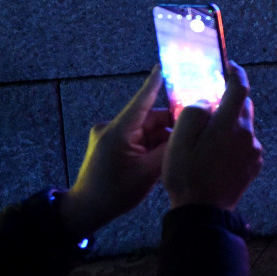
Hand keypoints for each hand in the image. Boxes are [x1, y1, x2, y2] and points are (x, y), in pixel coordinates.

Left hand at [61, 67, 172, 237]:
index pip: (141, 101)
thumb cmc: (114, 194)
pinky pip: (136, 139)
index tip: (164, 66)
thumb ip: (168, 150)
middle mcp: (111, 128)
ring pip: (145, 131)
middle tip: (190, 137)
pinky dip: (150, 147)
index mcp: (119, 131)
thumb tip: (185, 134)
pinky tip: (159, 160)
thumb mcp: (147, 173)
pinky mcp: (108, 144)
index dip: (154, 83)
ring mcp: (109, 135)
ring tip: (172, 157)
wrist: (86, 209)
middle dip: (168, 129)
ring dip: (160, 141)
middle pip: (149, 119)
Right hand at [162, 62, 263, 211]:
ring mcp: (253, 151)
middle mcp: (247, 135)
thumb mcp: (178, 140)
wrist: (203, 212)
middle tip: (210, 104)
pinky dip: (234, 141)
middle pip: (243, 106)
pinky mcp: (254, 165)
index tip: (228, 66)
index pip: (240, 88)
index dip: (235, 73)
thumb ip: (193, 112)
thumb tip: (206, 103)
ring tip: (208, 137)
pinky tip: (216, 154)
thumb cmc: (187, 176)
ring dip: (230, 124)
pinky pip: (246, 143)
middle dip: (229, 100)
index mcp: (229, 125)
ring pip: (244, 126)